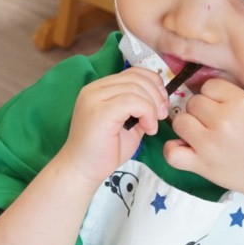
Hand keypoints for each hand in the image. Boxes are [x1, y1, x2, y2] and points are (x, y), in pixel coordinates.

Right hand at [53, 68, 168, 187]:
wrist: (82, 171)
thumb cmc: (104, 151)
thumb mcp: (128, 123)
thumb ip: (139, 106)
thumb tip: (160, 96)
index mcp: (100, 89)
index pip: (132, 73)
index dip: (153, 84)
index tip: (161, 105)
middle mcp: (94, 89)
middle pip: (136, 77)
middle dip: (156, 95)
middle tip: (161, 116)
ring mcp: (94, 98)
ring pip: (136, 88)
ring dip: (153, 106)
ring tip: (152, 125)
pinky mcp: (100, 111)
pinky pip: (133, 101)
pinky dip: (147, 113)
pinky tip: (148, 129)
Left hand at [164, 78, 243, 198]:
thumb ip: (237, 95)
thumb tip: (211, 89)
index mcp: (240, 103)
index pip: (209, 85)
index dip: (213, 94)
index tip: (220, 105)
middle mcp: (223, 121)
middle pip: (193, 102)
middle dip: (201, 110)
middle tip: (213, 122)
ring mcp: (209, 144)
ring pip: (179, 121)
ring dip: (187, 126)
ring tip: (201, 134)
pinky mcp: (201, 165)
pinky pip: (171, 152)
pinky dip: (173, 149)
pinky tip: (185, 148)